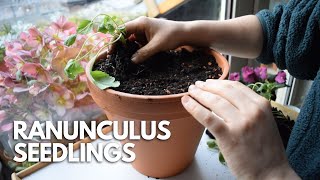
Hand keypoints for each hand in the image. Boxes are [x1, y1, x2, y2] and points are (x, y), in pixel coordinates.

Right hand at [118, 17, 186, 62]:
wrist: (184, 34)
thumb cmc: (172, 36)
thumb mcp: (157, 46)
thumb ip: (144, 53)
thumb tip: (132, 61)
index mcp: (141, 23)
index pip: (122, 29)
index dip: (115, 39)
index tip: (112, 51)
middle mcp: (140, 25)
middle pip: (124, 34)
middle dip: (118, 45)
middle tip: (113, 56)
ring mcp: (143, 31)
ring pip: (130, 39)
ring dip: (126, 48)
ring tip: (121, 58)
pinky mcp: (147, 37)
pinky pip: (137, 43)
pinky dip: (133, 49)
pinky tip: (132, 57)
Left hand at [181, 80, 298, 179]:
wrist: (271, 174)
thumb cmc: (266, 151)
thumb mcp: (264, 122)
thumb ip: (248, 109)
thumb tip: (225, 100)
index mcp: (261, 105)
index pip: (236, 86)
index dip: (219, 82)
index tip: (209, 82)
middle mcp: (252, 110)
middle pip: (224, 91)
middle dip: (207, 86)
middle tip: (196, 85)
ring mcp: (240, 122)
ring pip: (214, 101)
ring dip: (199, 94)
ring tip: (191, 92)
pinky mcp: (228, 135)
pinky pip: (207, 117)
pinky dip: (194, 107)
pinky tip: (186, 102)